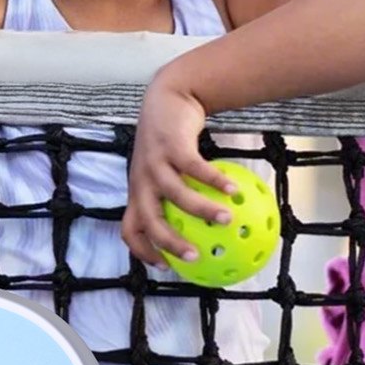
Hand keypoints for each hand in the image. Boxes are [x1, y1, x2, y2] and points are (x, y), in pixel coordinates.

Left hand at [123, 64, 240, 267]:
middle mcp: (142, 180)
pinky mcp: (171, 145)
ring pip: (175, 195)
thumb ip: (182, 192)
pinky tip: (235, 190)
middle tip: (196, 256)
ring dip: (202, 210)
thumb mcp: (168, 168)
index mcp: (139, 190)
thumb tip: (211, 222)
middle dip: (170, 243)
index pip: (130, 229)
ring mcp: (155, 162)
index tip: (165, 267)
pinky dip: (215, 181)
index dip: (142, 252)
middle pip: (149, 220)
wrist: (168, 97)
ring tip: (227, 219)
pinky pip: (195, 168)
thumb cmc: (171, 138)